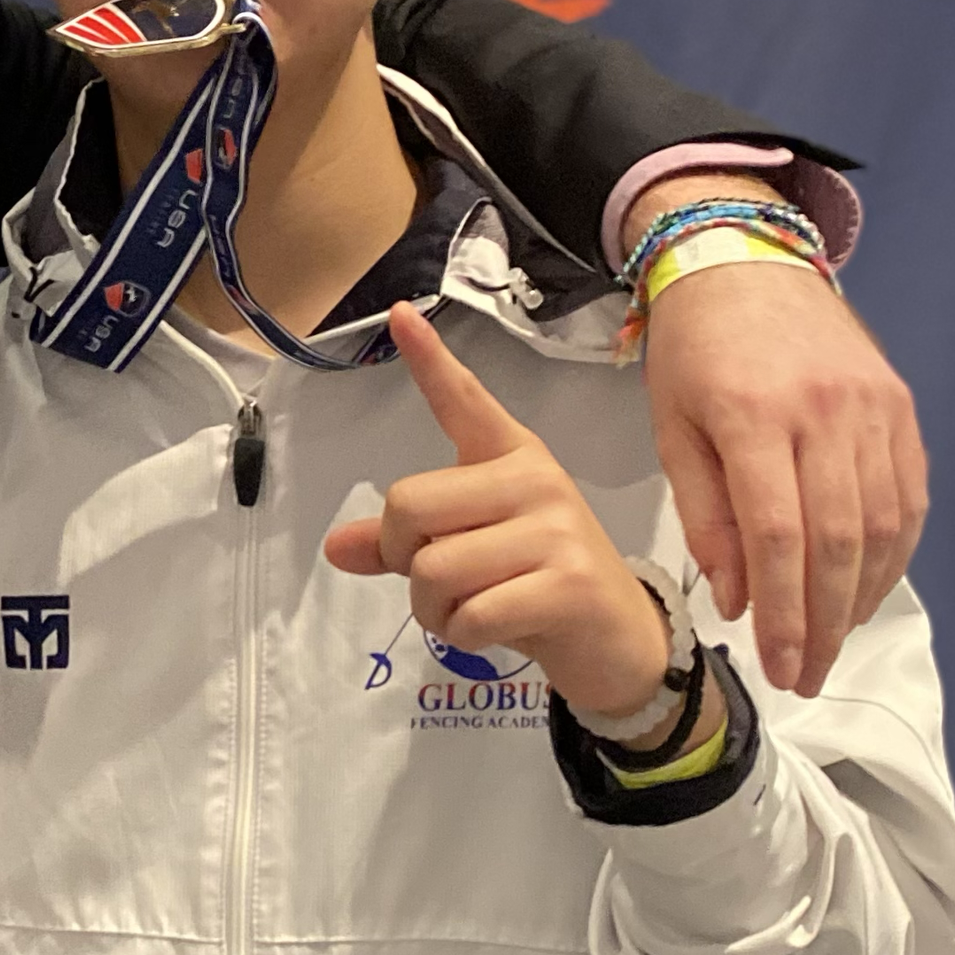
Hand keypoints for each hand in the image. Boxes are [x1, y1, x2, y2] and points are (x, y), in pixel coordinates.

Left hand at [325, 304, 680, 725]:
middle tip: (438, 582)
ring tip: (469, 611)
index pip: (464, 400)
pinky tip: (490, 632)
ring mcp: (556, 529)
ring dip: (432, 609)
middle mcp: (534, 478)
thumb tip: (337, 548)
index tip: (399, 313)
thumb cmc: (536, 584)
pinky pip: (470, 614)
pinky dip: (460, 634)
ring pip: (434, 568)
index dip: (429, 360)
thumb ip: (406, 542)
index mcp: (510, 455)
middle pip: (409, 505)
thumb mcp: (469, 551)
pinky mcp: (568, 584)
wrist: (618, 640)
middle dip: (402, 557)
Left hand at [639, 253, 925, 697]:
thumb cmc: (694, 350)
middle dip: (823, 623)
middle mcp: (823, 413)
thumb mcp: (672, 429)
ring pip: (883, 527)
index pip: (780, 537)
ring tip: (830, 643)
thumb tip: (737, 601)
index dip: (782, 613)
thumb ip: (705, 518)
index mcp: (753, 417)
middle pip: (838, 542)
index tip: (777, 666)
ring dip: (859, 597)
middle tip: (805, 676)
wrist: (742, 260)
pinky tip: (863, 589)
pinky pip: (908, 497)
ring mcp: (871, 409)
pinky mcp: (900, 408)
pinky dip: (892, 554)